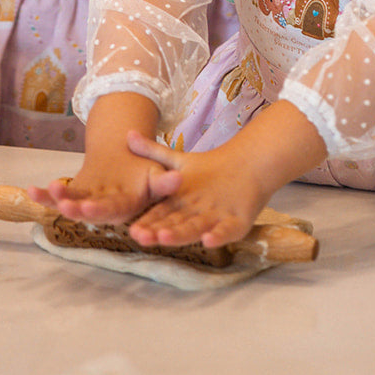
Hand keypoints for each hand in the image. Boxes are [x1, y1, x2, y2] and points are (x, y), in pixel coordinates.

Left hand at [29, 141, 181, 227]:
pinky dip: (43, 195)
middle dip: (76, 209)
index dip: (100, 210)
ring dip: (58, 200)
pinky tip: (30, 190)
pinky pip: (58, 196)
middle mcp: (104, 208)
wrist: (127, 166)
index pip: (113, 210)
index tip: (88, 208)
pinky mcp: (75, 194)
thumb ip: (165, 180)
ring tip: (48, 189)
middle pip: (89, 211)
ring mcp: (87, 202)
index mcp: (125, 205)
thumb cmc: (145, 173)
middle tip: (66, 205)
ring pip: (72, 204)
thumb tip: (179, 179)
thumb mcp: (157, 173)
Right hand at [120, 131, 273, 249]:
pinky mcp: (235, 224)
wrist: (246, 164)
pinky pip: (225, 231)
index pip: (159, 215)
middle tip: (141, 239)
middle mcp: (193, 216)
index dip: (146, 223)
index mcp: (178, 204)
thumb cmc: (209, 168)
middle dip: (158, 233)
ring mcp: (214, 220)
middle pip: (174, 225)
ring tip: (164, 239)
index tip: (130, 230)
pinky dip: (217, 236)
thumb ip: (152, 151)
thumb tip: (128, 134)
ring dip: (180, 236)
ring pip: (194, 229)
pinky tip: (208, 240)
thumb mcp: (177, 161)